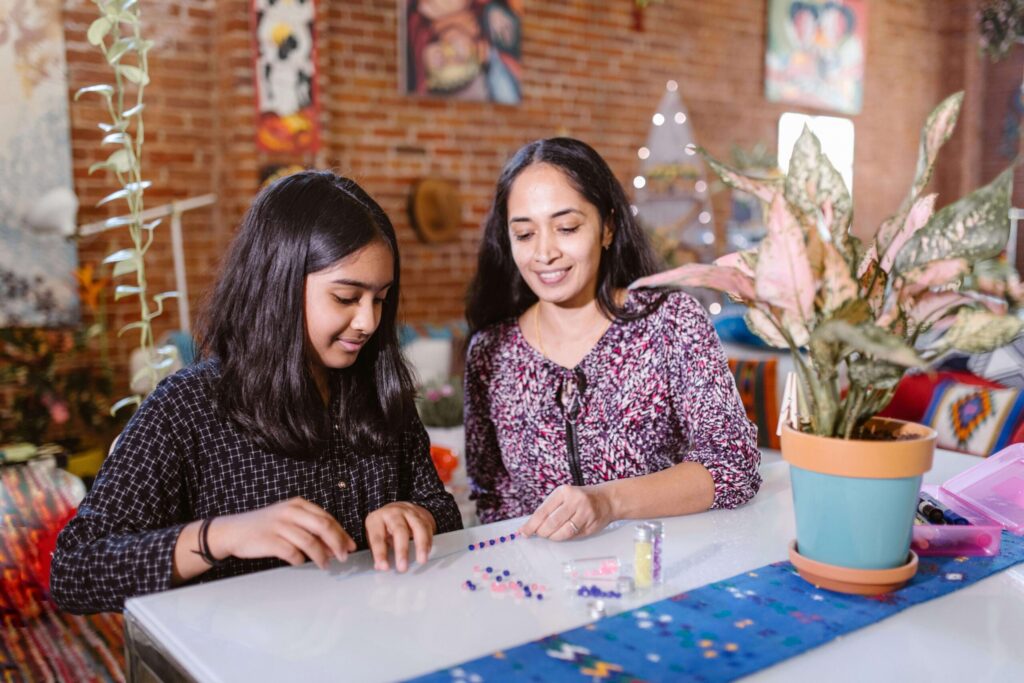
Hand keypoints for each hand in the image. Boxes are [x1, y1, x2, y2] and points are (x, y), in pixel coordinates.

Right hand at [212, 497, 355, 568]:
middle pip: (323, 527)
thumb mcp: (289, 520)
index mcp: (298, 504)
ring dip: (321, 556)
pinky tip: (301, 562)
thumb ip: (310, 529)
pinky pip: (292, 553)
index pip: (327, 518)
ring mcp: (280, 525)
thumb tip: (335, 547)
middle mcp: (291, 512)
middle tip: (344, 557)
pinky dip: (300, 559)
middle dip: (338, 544)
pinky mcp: (270, 540)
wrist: (234, 531)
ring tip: (325, 565)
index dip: (341, 533)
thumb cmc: (265, 527)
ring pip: (310, 542)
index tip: (351, 546)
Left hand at [365, 502, 436, 572]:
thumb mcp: (374, 536)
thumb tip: (380, 566)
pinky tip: (426, 552)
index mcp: (376, 519)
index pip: (377, 537)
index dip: (380, 553)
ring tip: (421, 560)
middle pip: (399, 530)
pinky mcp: (421, 515)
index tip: (384, 567)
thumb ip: (377, 551)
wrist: (395, 509)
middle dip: (402, 550)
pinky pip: (427, 528)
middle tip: (403, 567)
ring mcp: (409, 513)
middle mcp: (393, 513)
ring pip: (417, 527)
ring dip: (421, 545)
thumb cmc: (383, 527)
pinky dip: (428, 541)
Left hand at [518, 484, 613, 540]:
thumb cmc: (579, 499)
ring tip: (551, 534)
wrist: (606, 499)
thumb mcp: (563, 497)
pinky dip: (565, 538)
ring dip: (553, 537)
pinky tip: (563, 533)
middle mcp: (575, 501)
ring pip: (563, 532)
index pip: (543, 511)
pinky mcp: (591, 524)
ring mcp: (584, 513)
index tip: (523, 532)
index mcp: (563, 492)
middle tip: (539, 534)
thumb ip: (549, 509)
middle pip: (551, 523)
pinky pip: (573, 536)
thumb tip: (530, 526)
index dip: (531, 524)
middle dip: (542, 532)